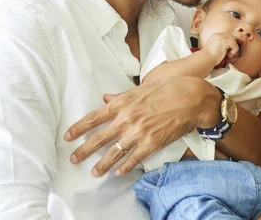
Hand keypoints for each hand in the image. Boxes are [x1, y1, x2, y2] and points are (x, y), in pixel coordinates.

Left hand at [63, 77, 219, 176]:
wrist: (191, 98)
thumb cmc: (169, 89)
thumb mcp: (142, 88)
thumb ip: (122, 96)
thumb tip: (106, 98)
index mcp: (123, 103)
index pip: (94, 118)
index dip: (78, 128)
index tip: (68, 136)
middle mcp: (127, 119)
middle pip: (99, 138)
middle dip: (83, 150)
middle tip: (74, 159)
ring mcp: (138, 133)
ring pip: (114, 153)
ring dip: (102, 164)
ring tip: (94, 172)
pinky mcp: (151, 143)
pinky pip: (134, 159)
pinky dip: (125, 167)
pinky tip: (119, 172)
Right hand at [205, 32, 239, 66]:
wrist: (206, 59)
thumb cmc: (210, 58)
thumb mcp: (215, 48)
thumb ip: (221, 45)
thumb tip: (230, 46)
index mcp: (214, 36)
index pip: (226, 36)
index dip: (229, 44)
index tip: (227, 52)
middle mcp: (217, 35)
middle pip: (230, 36)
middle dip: (232, 45)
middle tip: (229, 53)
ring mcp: (220, 37)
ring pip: (233, 40)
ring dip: (234, 48)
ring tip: (229, 55)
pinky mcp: (224, 41)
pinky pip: (234, 44)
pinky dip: (234, 50)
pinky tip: (229, 55)